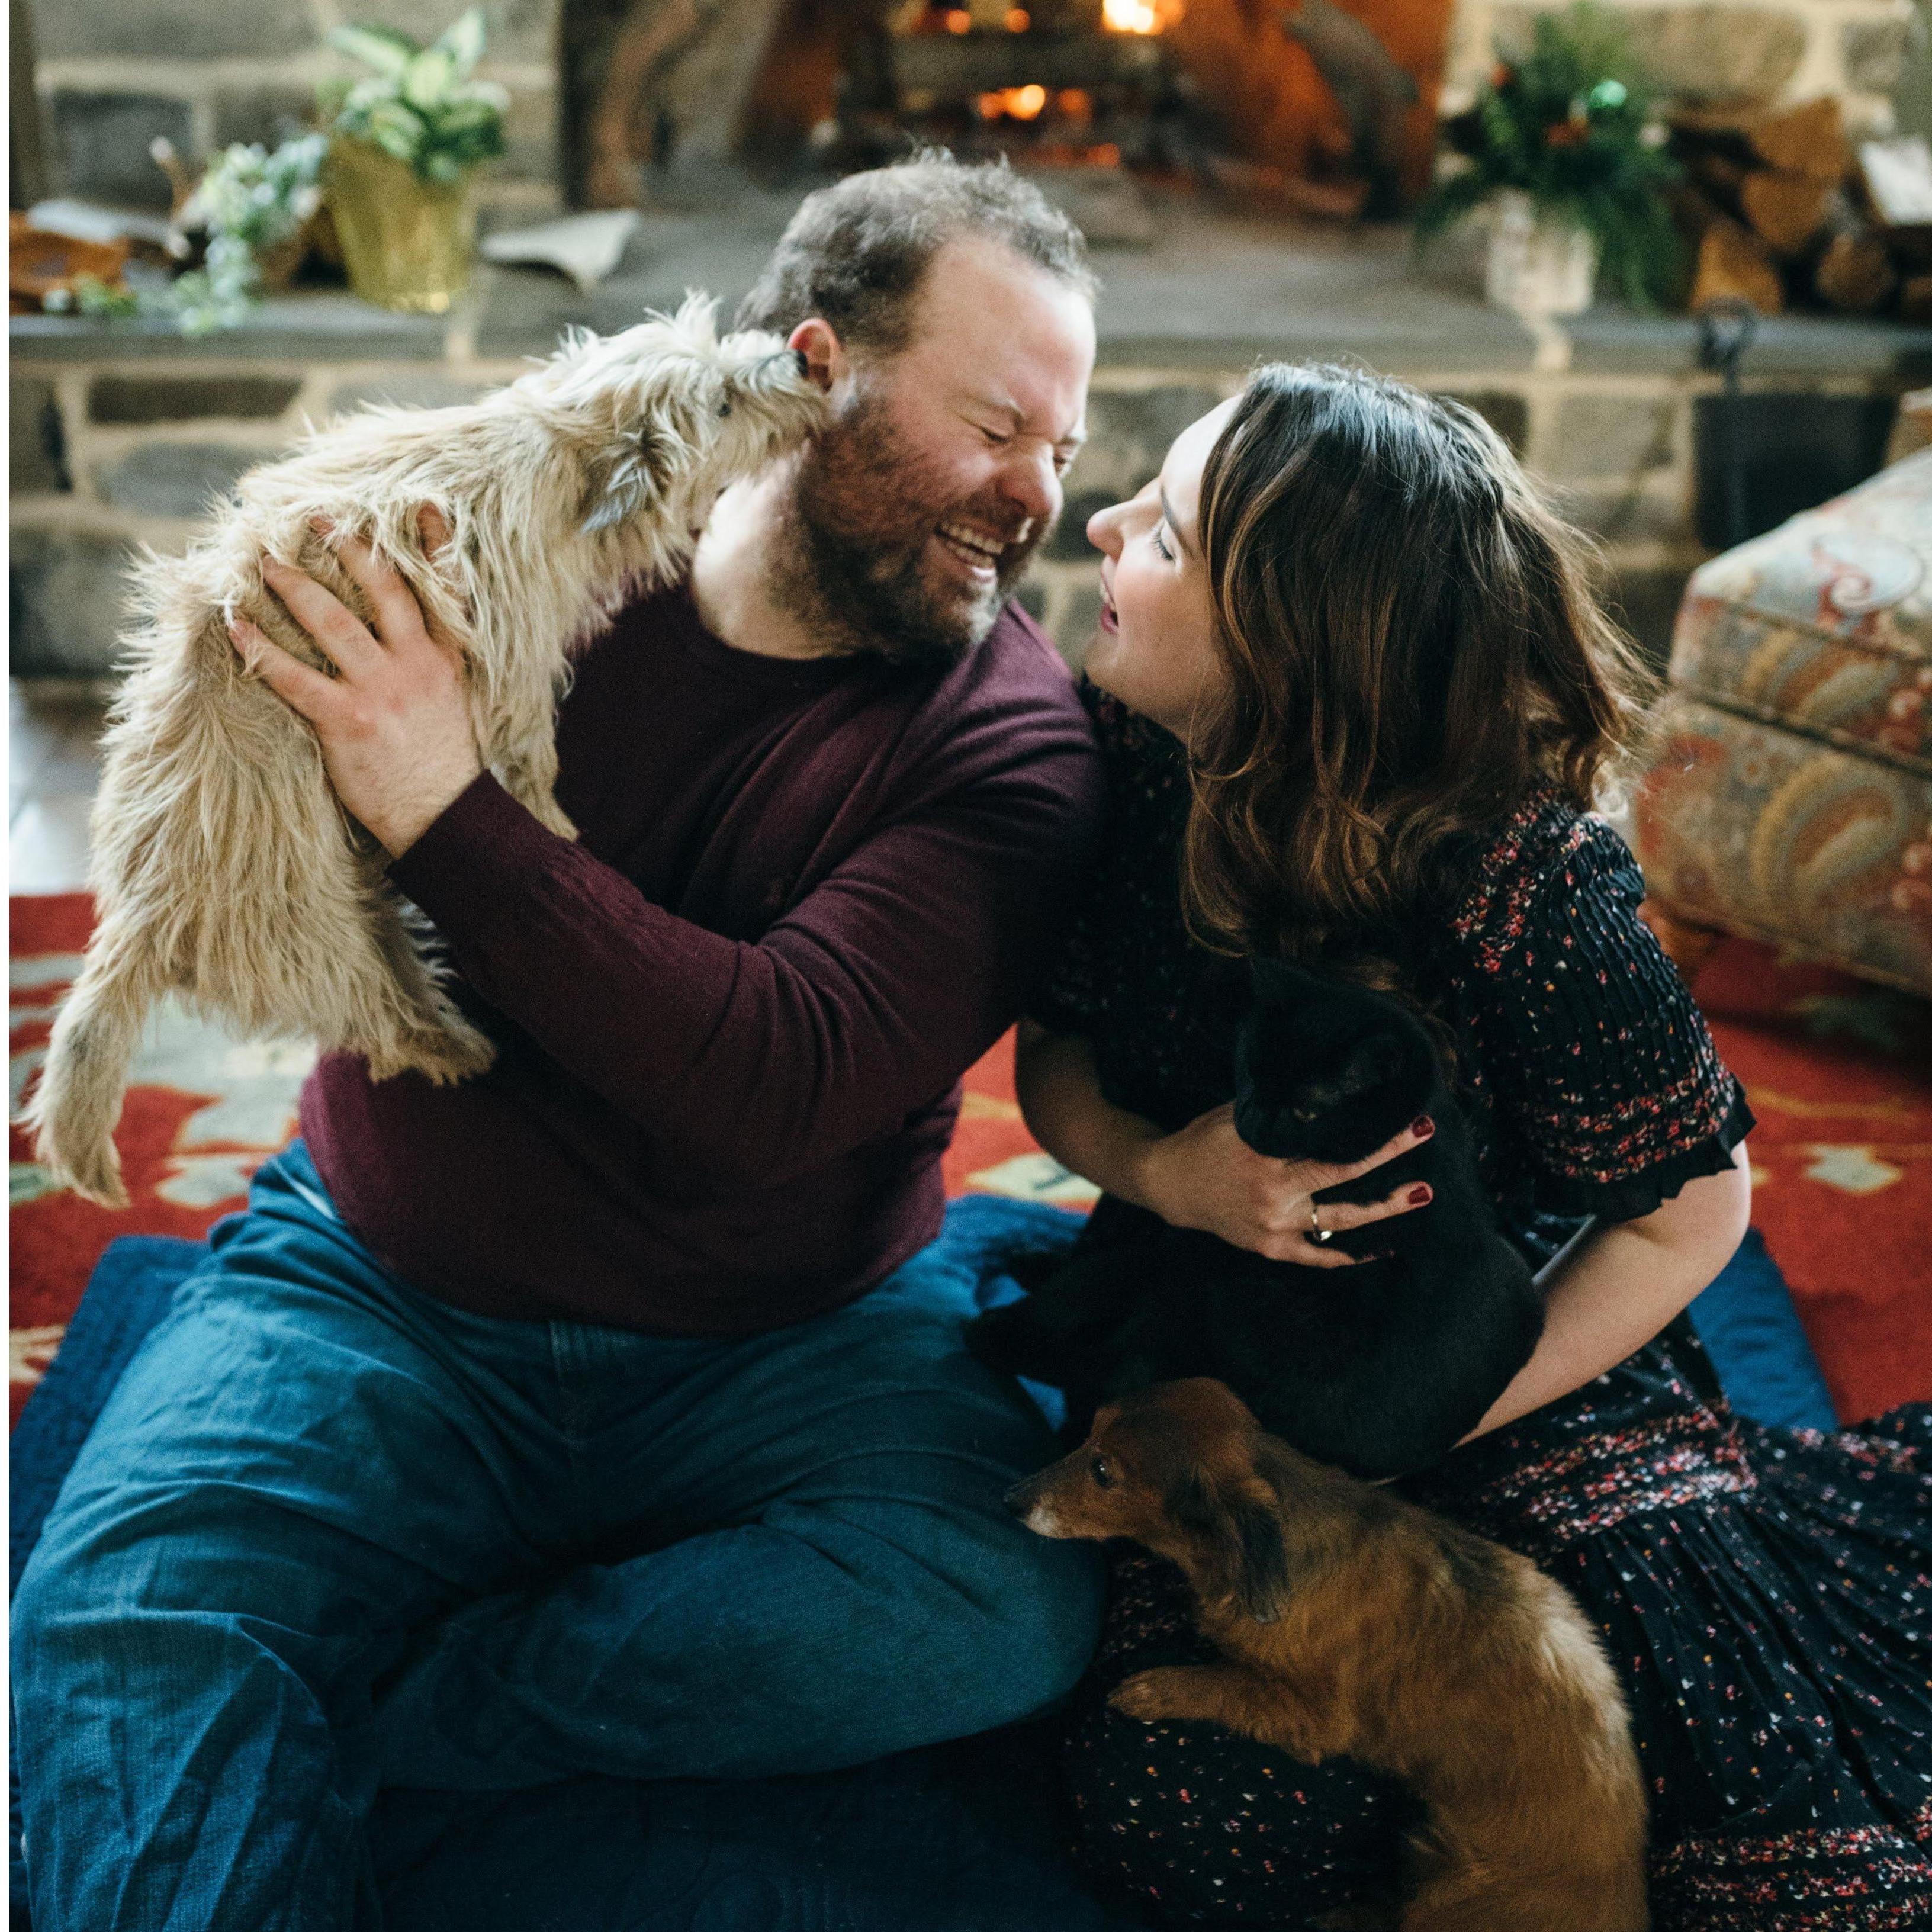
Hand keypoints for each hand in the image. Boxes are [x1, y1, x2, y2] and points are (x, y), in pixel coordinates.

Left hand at [228, 511, 479, 858]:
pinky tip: (237, 626)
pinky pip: (294, 676)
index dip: (433, 544)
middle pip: (382, 590)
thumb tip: (401, 635)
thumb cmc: (442, 763)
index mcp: (447, 659)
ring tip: (266, 562)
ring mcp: (383, 691)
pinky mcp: (348, 721)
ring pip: (332, 623)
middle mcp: (417, 664)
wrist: (444, 816)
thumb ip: (430, 663)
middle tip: (314, 517)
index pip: (444, 590)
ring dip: (294, 586)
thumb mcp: (452, 702)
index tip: (419, 503)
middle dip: (347, 548)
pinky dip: (260, 649)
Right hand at [1127, 1103, 1433, 1269]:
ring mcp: (1274, 1225)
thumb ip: (1281, 1110)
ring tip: (1419, 1194)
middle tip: (1426, 1138)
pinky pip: (1315, 1255)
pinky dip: (1345, 1255)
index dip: (1377, 1137)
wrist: (1168, 1182)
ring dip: (1383, 1210)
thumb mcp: (1239, 1115)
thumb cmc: (1205, 1139)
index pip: (1334, 1146)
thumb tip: (1328, 1092)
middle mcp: (1274, 1193)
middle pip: (1345, 1177)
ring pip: (1339, 1221)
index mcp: (1267, 1155)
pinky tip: (1378, 1250)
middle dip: (1390, 1159)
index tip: (1412, 1120)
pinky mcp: (1269, 1246)